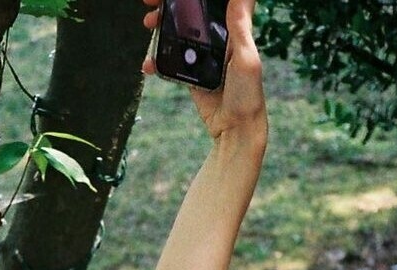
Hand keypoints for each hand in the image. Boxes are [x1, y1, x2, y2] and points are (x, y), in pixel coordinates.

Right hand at [142, 0, 265, 140]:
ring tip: (149, 25)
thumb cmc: (248, 95)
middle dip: (169, 6)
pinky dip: (158, 58)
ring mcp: (202, 55)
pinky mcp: (190, 71)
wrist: (235, 129)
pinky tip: (150, 62)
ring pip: (177, 32)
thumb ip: (240, 26)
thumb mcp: (246, 58)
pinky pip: (171, 59)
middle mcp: (216, 39)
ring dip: (161, 26)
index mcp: (232, 29)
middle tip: (151, 4)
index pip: (210, 4)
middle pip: (190, 14)